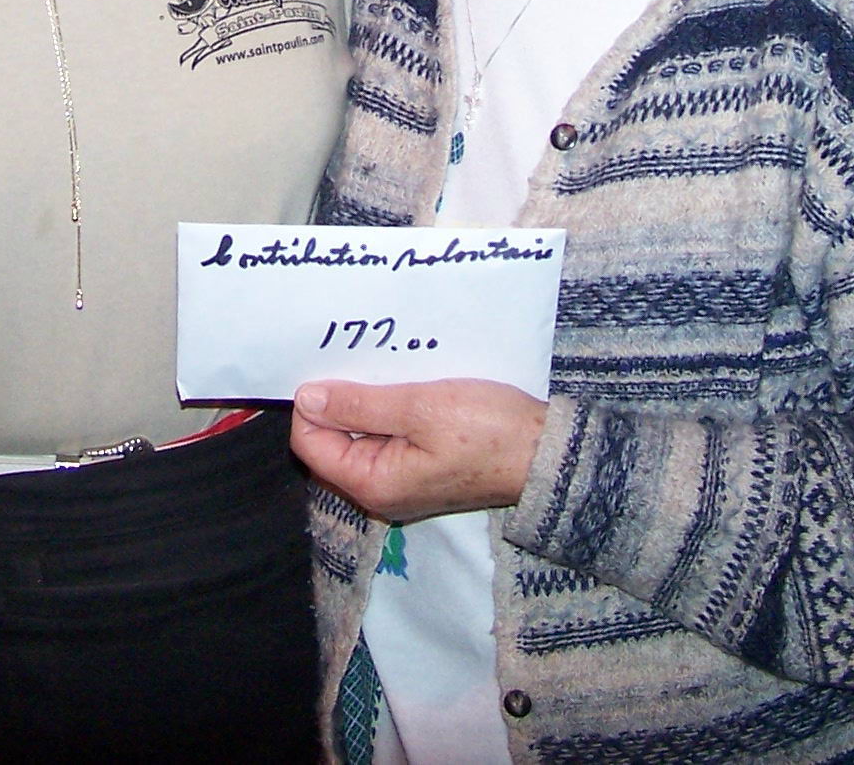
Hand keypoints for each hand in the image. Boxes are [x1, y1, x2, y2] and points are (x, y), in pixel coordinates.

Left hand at [290, 378, 549, 525]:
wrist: (546, 453)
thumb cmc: (487, 431)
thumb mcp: (419, 407)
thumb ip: (359, 404)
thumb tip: (307, 398)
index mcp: (372, 483)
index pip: (311, 444)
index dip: (314, 403)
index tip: (332, 365)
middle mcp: (380, 491)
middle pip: (333, 443)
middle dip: (340, 402)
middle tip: (360, 360)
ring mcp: (403, 482)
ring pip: (362, 437)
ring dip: (368, 403)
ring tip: (386, 368)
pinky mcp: (422, 470)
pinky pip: (389, 438)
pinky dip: (390, 411)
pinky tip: (404, 385)